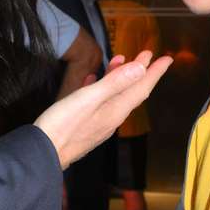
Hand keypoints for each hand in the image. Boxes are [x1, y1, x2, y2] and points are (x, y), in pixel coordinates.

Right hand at [36, 50, 171, 169]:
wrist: (43, 154)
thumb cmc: (63, 125)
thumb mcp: (89, 98)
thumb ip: (115, 83)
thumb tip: (140, 69)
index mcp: (115, 110)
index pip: (141, 88)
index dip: (154, 72)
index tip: (166, 59)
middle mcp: (111, 118)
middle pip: (131, 92)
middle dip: (139, 72)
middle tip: (146, 55)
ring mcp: (98, 124)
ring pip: (115, 96)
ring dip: (119, 78)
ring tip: (118, 60)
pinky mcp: (85, 127)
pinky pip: (100, 103)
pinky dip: (101, 89)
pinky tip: (91, 81)